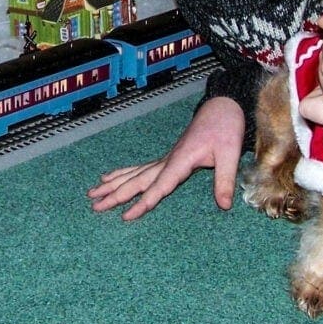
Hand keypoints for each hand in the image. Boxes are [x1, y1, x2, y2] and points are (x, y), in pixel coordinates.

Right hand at [87, 96, 244, 219]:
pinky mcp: (167, 158)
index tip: (126, 216)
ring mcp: (165, 158)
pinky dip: (123, 174)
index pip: (159, 187)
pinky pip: (140, 169)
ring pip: (134, 174)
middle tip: (95, 206)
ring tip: (92, 193)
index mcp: (181, 161)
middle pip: (137, 181)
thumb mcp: (230, 154)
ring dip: (113, 184)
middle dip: (116, 194)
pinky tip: (108, 177)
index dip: (143, 202)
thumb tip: (224, 205)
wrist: (221, 108)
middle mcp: (168, 160)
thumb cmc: (225, 128)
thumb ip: (225, 180)